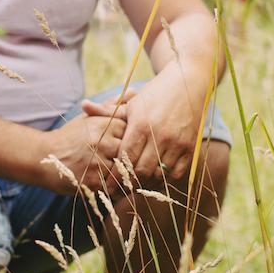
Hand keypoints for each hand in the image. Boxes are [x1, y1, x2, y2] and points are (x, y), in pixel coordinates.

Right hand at [37, 111, 127, 193]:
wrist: (43, 156)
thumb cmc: (70, 136)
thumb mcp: (89, 118)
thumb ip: (112, 106)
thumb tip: (134, 92)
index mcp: (104, 124)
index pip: (133, 132)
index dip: (131, 140)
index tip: (123, 145)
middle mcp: (102, 141)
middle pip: (131, 152)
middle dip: (130, 158)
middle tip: (127, 163)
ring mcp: (97, 162)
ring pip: (124, 170)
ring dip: (123, 174)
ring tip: (120, 175)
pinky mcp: (92, 181)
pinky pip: (114, 186)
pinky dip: (114, 187)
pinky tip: (109, 185)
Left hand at [86, 73, 206, 183]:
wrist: (188, 82)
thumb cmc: (155, 93)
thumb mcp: (132, 102)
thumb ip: (107, 111)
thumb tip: (82, 106)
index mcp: (140, 124)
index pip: (124, 158)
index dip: (115, 176)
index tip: (107, 186)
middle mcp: (159, 135)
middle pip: (140, 171)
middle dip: (129, 184)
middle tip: (120, 190)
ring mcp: (177, 142)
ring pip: (158, 175)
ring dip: (146, 184)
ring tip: (135, 186)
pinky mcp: (190, 147)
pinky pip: (175, 173)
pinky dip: (164, 180)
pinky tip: (154, 179)